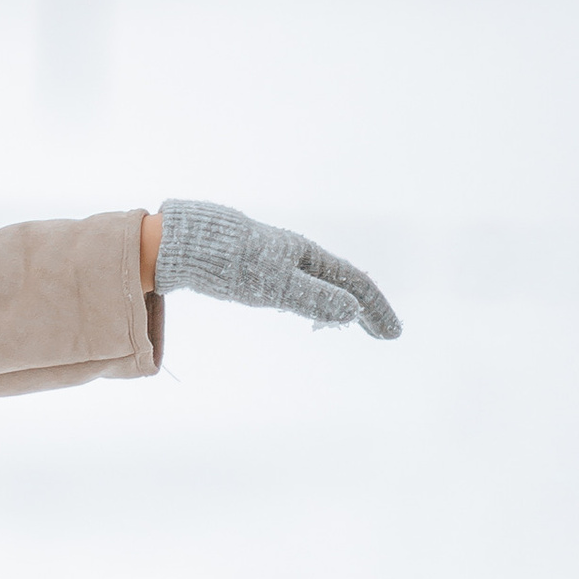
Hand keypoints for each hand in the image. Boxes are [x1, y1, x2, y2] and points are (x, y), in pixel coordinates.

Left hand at [154, 200, 399, 336]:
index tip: (393, 334)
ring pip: (322, 283)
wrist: (184, 244)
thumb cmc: (230, 264)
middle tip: (384, 334)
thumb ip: (314, 297)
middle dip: (366, 308)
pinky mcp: (256, 267)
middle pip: (342, 282)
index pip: (354, 283)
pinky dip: (317, 301)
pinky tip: (311, 311)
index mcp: (307, 256)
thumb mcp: (276, 284)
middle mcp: (296, 255)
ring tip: (357, 324)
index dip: (376, 308)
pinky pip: (300, 285)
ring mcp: (277, 260)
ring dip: (343, 304)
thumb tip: (354, 311)